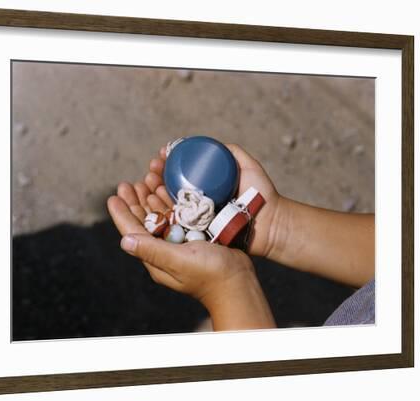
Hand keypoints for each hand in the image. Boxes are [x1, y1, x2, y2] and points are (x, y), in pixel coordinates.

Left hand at [107, 183, 274, 329]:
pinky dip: (170, 201)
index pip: (133, 232)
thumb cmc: (210, 275)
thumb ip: (152, 250)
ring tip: (145, 180)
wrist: (239, 283)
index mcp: (156, 257)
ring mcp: (179, 243)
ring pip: (160, 216)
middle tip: (128, 183)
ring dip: (151, 198)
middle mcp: (164, 249)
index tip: (113, 196)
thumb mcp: (179, 261)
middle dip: (135, 201)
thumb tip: (124, 241)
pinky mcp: (194, 236)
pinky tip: (166, 189)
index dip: (121, 214)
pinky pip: (177, 216)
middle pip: (144, 221)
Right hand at [144, 144, 282, 257]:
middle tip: (150, 169)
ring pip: (168, 205)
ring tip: (147, 181)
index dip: (166, 164)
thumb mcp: (248, 167)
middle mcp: (198, 204)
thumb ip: (233, 153)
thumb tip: (210, 144)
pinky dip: (161, 212)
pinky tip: (151, 200)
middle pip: (168, 188)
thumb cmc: (262, 195)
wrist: (271, 224)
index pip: (179, 174)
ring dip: (152, 192)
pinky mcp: (197, 236)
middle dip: (154, 177)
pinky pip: (176, 224)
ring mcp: (196, 221)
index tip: (160, 155)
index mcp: (205, 189)